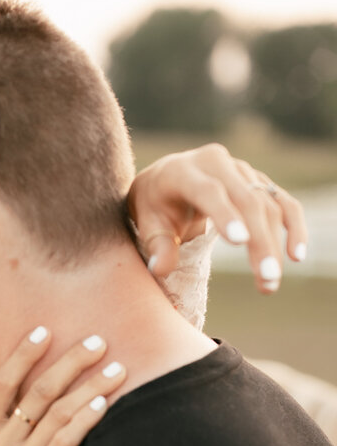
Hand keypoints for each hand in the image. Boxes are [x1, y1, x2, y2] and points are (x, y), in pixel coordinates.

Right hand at [0, 328, 124, 445]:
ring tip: (117, 368)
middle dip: (69, 361)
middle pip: (37, 391)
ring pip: (56, 413)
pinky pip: (62, 444)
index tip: (44, 331)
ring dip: (89, 387)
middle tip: (97, 339)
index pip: (2, 383)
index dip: (23, 354)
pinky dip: (83, 422)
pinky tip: (103, 406)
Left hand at [127, 143, 307, 293]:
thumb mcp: (147, 223)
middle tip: (267, 277)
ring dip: (274, 244)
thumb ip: (157, 245)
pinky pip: (283, 203)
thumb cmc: (154, 206)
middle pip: (246, 200)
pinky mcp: (258, 182)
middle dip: (260, 240)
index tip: (240, 242)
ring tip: (271, 281)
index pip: (209, 192)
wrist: (166, 180)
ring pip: (267, 204)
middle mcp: (217, 163)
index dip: (225, 215)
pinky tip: (297, 255)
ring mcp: (242, 171)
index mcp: (185, 170)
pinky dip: (294, 227)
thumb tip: (162, 270)